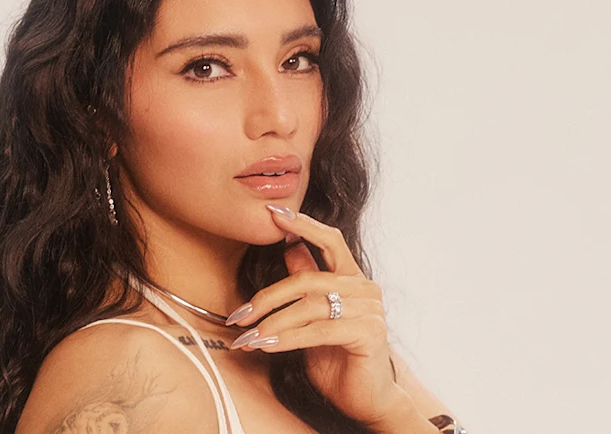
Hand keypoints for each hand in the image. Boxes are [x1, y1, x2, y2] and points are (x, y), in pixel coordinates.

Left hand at [225, 204, 409, 427]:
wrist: (364, 397)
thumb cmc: (336, 356)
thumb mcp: (313, 316)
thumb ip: (306, 280)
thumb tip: (288, 246)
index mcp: (351, 277)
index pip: (329, 239)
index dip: (301, 224)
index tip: (272, 212)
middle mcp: (364, 287)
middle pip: (307, 278)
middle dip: (267, 297)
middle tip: (239, 316)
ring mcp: (370, 309)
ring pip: (309, 305)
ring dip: (272, 322)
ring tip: (248, 337)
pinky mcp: (369, 332)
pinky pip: (319, 329)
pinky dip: (289, 338)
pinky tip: (268, 346)